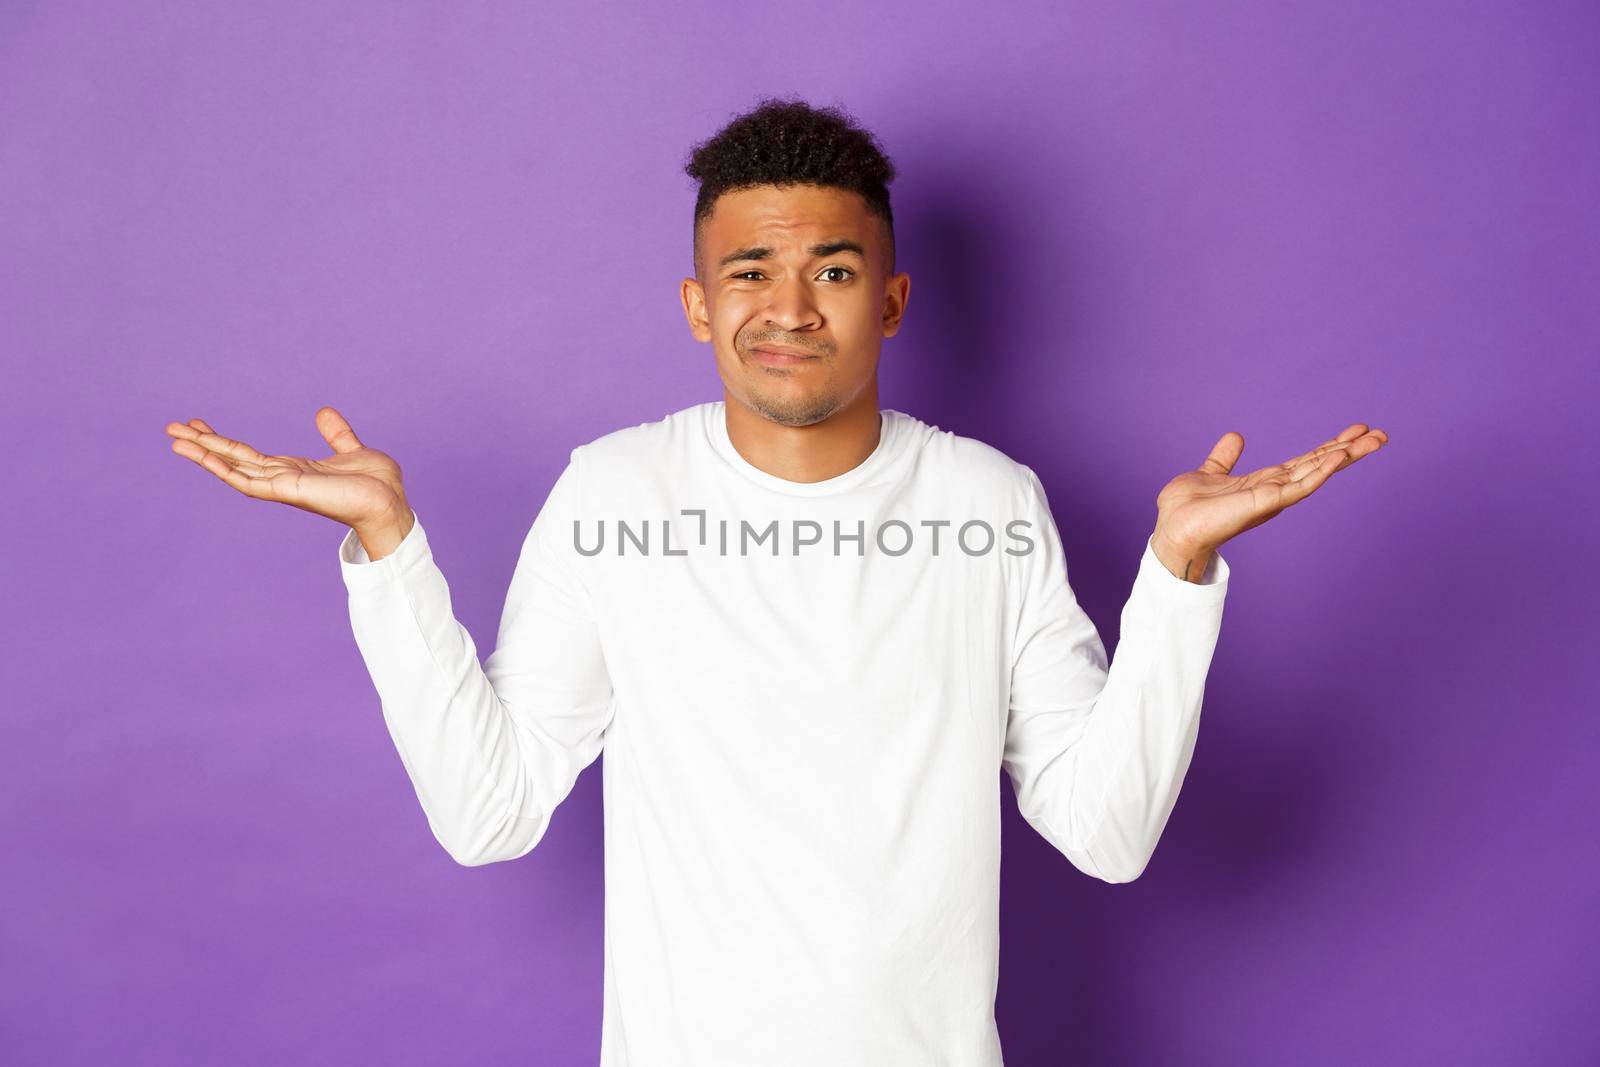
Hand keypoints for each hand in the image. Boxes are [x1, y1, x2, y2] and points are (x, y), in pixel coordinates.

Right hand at [165, 406, 411, 536]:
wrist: (390, 502)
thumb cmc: (377, 485)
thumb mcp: (352, 449)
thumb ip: (336, 434)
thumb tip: (323, 412)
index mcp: (294, 470)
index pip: (250, 454)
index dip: (224, 441)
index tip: (199, 425)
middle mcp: (283, 479)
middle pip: (233, 459)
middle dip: (204, 445)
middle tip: (172, 428)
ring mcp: (283, 486)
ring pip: (233, 469)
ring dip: (204, 455)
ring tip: (174, 440)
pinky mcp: (288, 491)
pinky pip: (248, 481)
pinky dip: (223, 468)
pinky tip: (202, 456)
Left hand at [1151, 423, 1389, 568]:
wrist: (1172, 529)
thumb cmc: (1187, 509)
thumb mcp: (1210, 473)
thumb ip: (1224, 458)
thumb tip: (1236, 435)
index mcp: (1263, 482)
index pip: (1304, 461)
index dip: (1329, 446)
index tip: (1355, 430)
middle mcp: (1273, 490)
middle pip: (1318, 466)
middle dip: (1349, 450)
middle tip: (1381, 434)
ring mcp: (1272, 498)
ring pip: (1317, 473)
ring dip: (1344, 457)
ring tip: (1372, 441)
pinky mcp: (1265, 503)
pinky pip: (1299, 486)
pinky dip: (1320, 472)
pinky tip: (1339, 457)